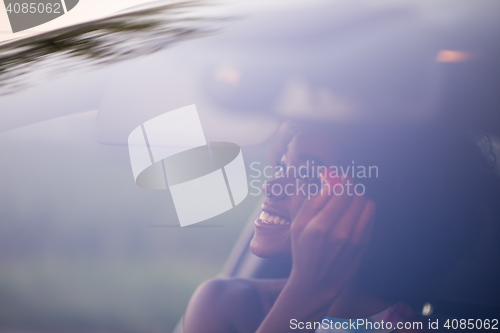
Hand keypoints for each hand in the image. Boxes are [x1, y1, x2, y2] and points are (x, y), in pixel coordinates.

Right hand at [287, 170, 375, 302]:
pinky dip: (363, 208)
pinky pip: (370, 215)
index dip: (337, 178)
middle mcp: (339, 232)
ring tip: (348, 200)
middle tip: (341, 187)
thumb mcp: (295, 226)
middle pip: (354, 193)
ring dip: (357, 196)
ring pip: (365, 202)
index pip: (338, 189)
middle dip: (348, 185)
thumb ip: (307, 201)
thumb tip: (320, 179)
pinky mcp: (364, 244)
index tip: (333, 177)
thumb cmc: (303, 251)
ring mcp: (354, 239)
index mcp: (318, 226)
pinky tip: (353, 212)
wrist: (315, 283)